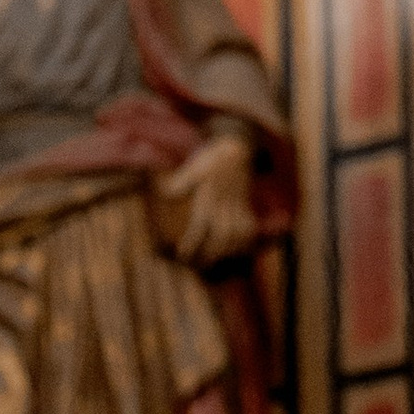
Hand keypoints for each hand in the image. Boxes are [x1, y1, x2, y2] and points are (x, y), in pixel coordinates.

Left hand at [158, 123, 257, 267]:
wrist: (237, 148)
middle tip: (201, 266)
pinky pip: (250, 226)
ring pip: (238, 234)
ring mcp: (238, 205)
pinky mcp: (246, 205)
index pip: (200, 225)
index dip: (192, 242)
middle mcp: (225, 204)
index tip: (183, 256)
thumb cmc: (210, 159)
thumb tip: (163, 192)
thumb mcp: (193, 167)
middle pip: (221, 235)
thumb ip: (180, 182)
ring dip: (229, 250)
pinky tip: (239, 252)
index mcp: (210, 197)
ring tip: (219, 263)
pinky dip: (247, 241)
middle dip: (212, 253)